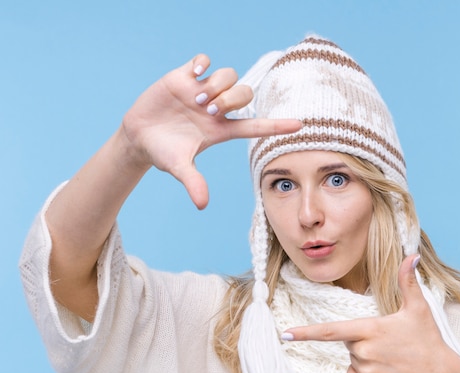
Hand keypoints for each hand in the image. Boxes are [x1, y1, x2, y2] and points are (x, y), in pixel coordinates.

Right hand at [121, 54, 300, 208]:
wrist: (139, 136)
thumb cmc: (163, 153)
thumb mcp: (178, 167)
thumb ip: (193, 182)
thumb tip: (202, 205)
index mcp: (221, 130)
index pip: (255, 126)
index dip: (277, 125)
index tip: (300, 126)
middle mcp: (217, 109)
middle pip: (244, 94)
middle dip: (231, 100)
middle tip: (209, 111)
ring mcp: (202, 91)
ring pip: (229, 76)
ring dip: (218, 86)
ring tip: (198, 100)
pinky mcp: (185, 77)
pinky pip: (204, 60)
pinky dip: (204, 63)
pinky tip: (195, 74)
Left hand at [283, 256, 459, 372]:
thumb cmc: (426, 338)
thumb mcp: (417, 308)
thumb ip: (407, 282)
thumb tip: (412, 256)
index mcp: (370, 330)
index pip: (330, 331)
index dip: (305, 333)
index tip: (285, 335)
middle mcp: (364, 352)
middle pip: (347, 342)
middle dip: (361, 340)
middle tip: (387, 343)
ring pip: (351, 360)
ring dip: (365, 358)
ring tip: (390, 358)